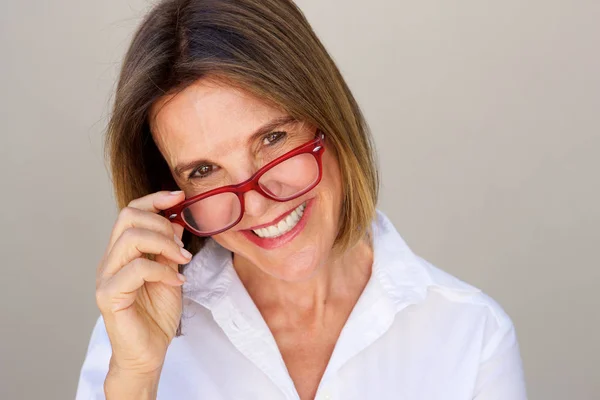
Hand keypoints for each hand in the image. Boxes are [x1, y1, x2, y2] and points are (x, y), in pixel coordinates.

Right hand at [95, 190, 191, 375]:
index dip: (156, 199)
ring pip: (131, 238)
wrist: (148, 352)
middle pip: (128, 216)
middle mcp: (110, 260)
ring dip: (165, 244)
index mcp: (123, 252)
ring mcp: (106, 277)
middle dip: (162, 223)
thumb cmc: (157, 315)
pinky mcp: (109, 295)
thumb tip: (177, 220)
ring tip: (182, 261)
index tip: (180, 197)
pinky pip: (136, 269)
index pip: (131, 212)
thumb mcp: (171, 273)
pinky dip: (163, 270)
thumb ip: (170, 248)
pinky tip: (177, 280)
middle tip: (181, 245)